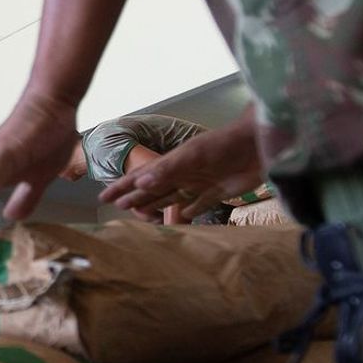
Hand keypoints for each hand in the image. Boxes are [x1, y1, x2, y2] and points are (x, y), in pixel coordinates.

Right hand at [101, 106, 263, 219]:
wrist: (258, 144)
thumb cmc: (223, 145)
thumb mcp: (193, 155)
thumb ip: (167, 170)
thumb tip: (140, 184)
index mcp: (173, 163)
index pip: (141, 177)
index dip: (123, 187)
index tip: (104, 196)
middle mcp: (182, 174)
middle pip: (153, 189)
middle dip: (135, 197)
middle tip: (118, 207)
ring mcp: (199, 183)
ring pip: (171, 197)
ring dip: (157, 205)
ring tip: (142, 215)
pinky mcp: (218, 192)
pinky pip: (198, 205)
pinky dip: (189, 212)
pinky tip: (181, 218)